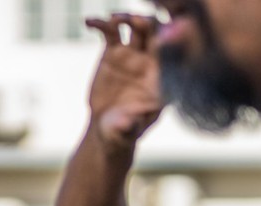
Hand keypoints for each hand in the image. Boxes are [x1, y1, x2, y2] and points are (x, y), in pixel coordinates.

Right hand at [83, 13, 164, 152]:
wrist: (107, 128)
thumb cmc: (122, 134)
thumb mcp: (126, 132)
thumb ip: (129, 125)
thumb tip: (127, 122)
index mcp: (163, 79)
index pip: (171, 55)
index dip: (167, 42)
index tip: (157, 39)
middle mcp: (152, 62)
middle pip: (156, 34)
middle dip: (148, 23)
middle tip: (134, 20)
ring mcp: (134, 55)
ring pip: (135, 27)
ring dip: (127, 18)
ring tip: (113, 20)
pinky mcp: (114, 52)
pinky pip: (110, 32)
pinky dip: (101, 24)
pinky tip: (89, 22)